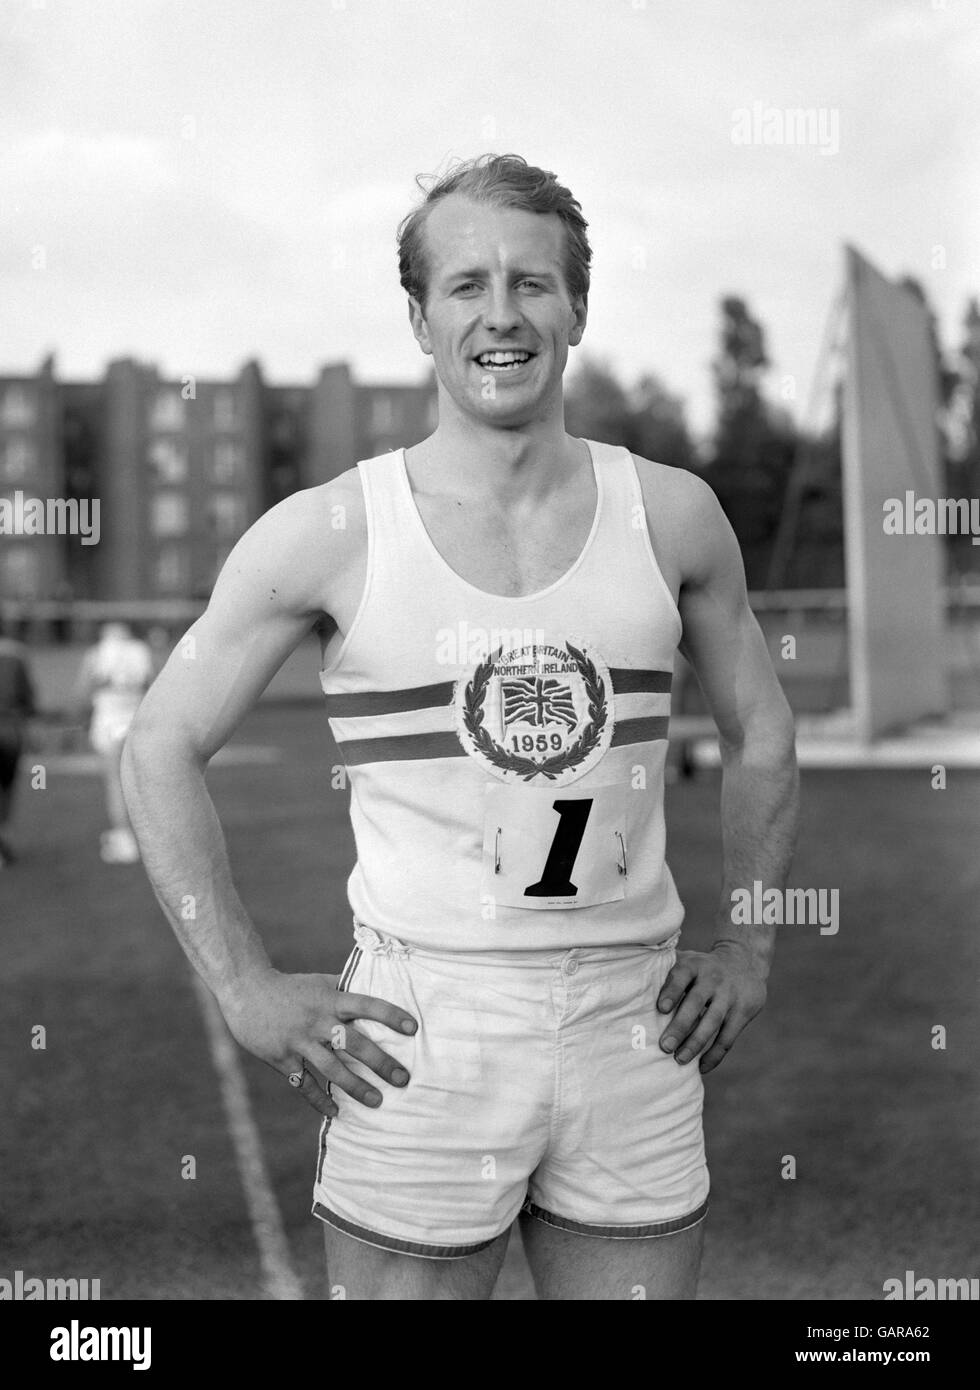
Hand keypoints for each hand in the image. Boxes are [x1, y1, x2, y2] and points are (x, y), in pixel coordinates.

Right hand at [220, 968, 417, 1116]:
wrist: (246, 991)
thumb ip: (346, 990)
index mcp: (330, 999)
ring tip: (378, 1102)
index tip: (413, 1028)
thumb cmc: (291, 988)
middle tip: (404, 1079)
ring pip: (331, 1068)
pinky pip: (303, 1084)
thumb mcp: (320, 983)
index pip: (367, 1004)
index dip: (390, 1015)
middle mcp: (317, 1020)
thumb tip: (377, 988)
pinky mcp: (281, 1058)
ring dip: (356, 1087)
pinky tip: (336, 1112)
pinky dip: (319, 1099)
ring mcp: (298, 1041)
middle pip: (354, 1043)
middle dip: (380, 1062)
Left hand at [656, 941, 766, 1074]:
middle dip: (680, 1026)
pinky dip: (714, 1055)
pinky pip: (727, 1038)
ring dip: (695, 1044)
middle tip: (664, 1046)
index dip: (671, 991)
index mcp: (694, 965)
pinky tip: (701, 1067)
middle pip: (696, 1003)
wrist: (745, 961)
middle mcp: (713, 979)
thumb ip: (665, 970)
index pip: (681, 976)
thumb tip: (630, 984)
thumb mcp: (687, 960)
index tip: (661, 1008)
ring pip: (712, 1023)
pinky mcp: (742, 1013)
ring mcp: (729, 997)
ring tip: (679, 1060)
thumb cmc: (702, 967)